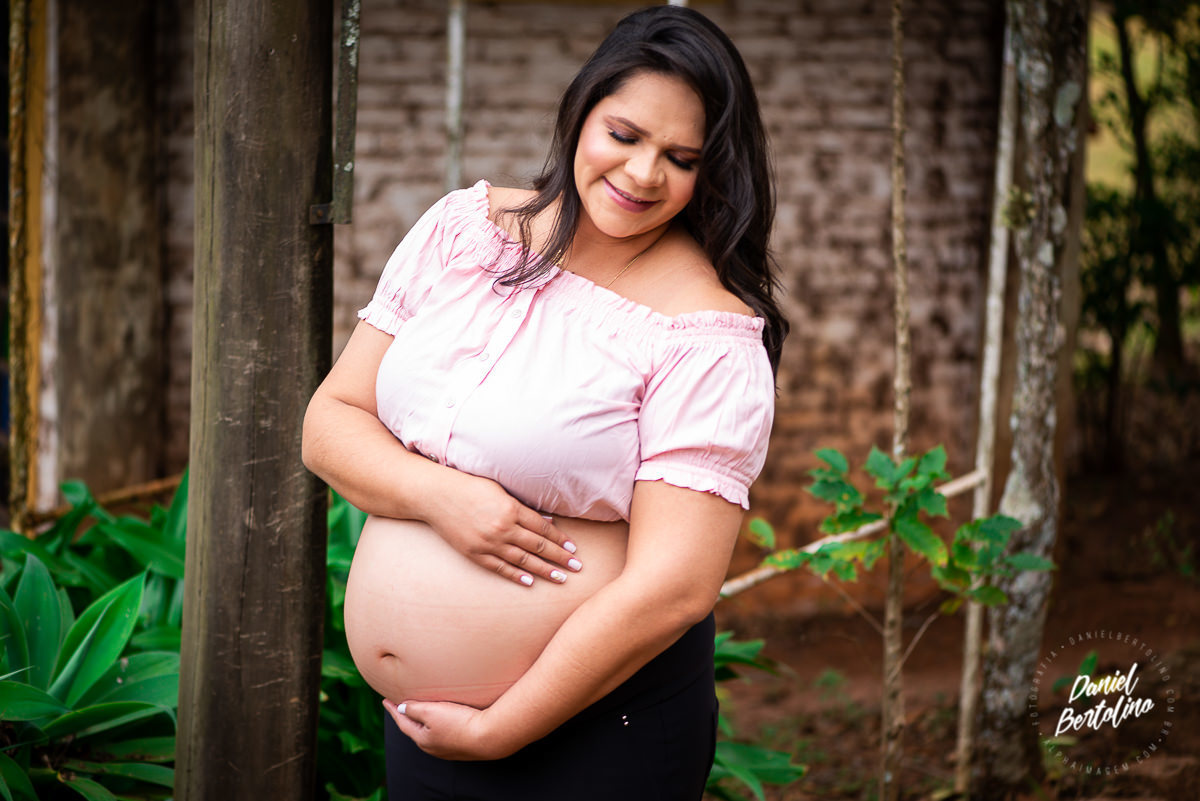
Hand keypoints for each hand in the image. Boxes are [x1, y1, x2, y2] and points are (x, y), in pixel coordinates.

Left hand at [384, 698, 517, 760]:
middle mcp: (433, 747)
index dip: (393, 710)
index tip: (385, 700)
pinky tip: (445, 721)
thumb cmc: (459, 722)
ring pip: (430, 733)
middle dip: (408, 718)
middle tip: (401, 706)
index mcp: (423, 739)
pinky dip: (438, 725)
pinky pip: (444, 734)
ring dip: (424, 722)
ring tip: (422, 712)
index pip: (403, 723)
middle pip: (415, 730)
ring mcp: (448, 749)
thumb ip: (414, 709)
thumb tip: (401, 708)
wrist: (489, 737)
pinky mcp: (462, 746)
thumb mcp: (432, 711)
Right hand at [424, 471, 581, 586]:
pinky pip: (500, 568)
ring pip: (523, 560)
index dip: (560, 540)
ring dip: (544, 570)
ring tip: (561, 578)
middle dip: (560, 558)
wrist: (436, 496)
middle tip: (577, 567)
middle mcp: (502, 528)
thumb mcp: (500, 490)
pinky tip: (530, 582)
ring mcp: (488, 543)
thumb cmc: (470, 487)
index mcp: (511, 509)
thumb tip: (546, 521)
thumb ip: (523, 508)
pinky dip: (516, 575)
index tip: (573, 548)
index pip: (543, 529)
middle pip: (538, 546)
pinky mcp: (475, 553)